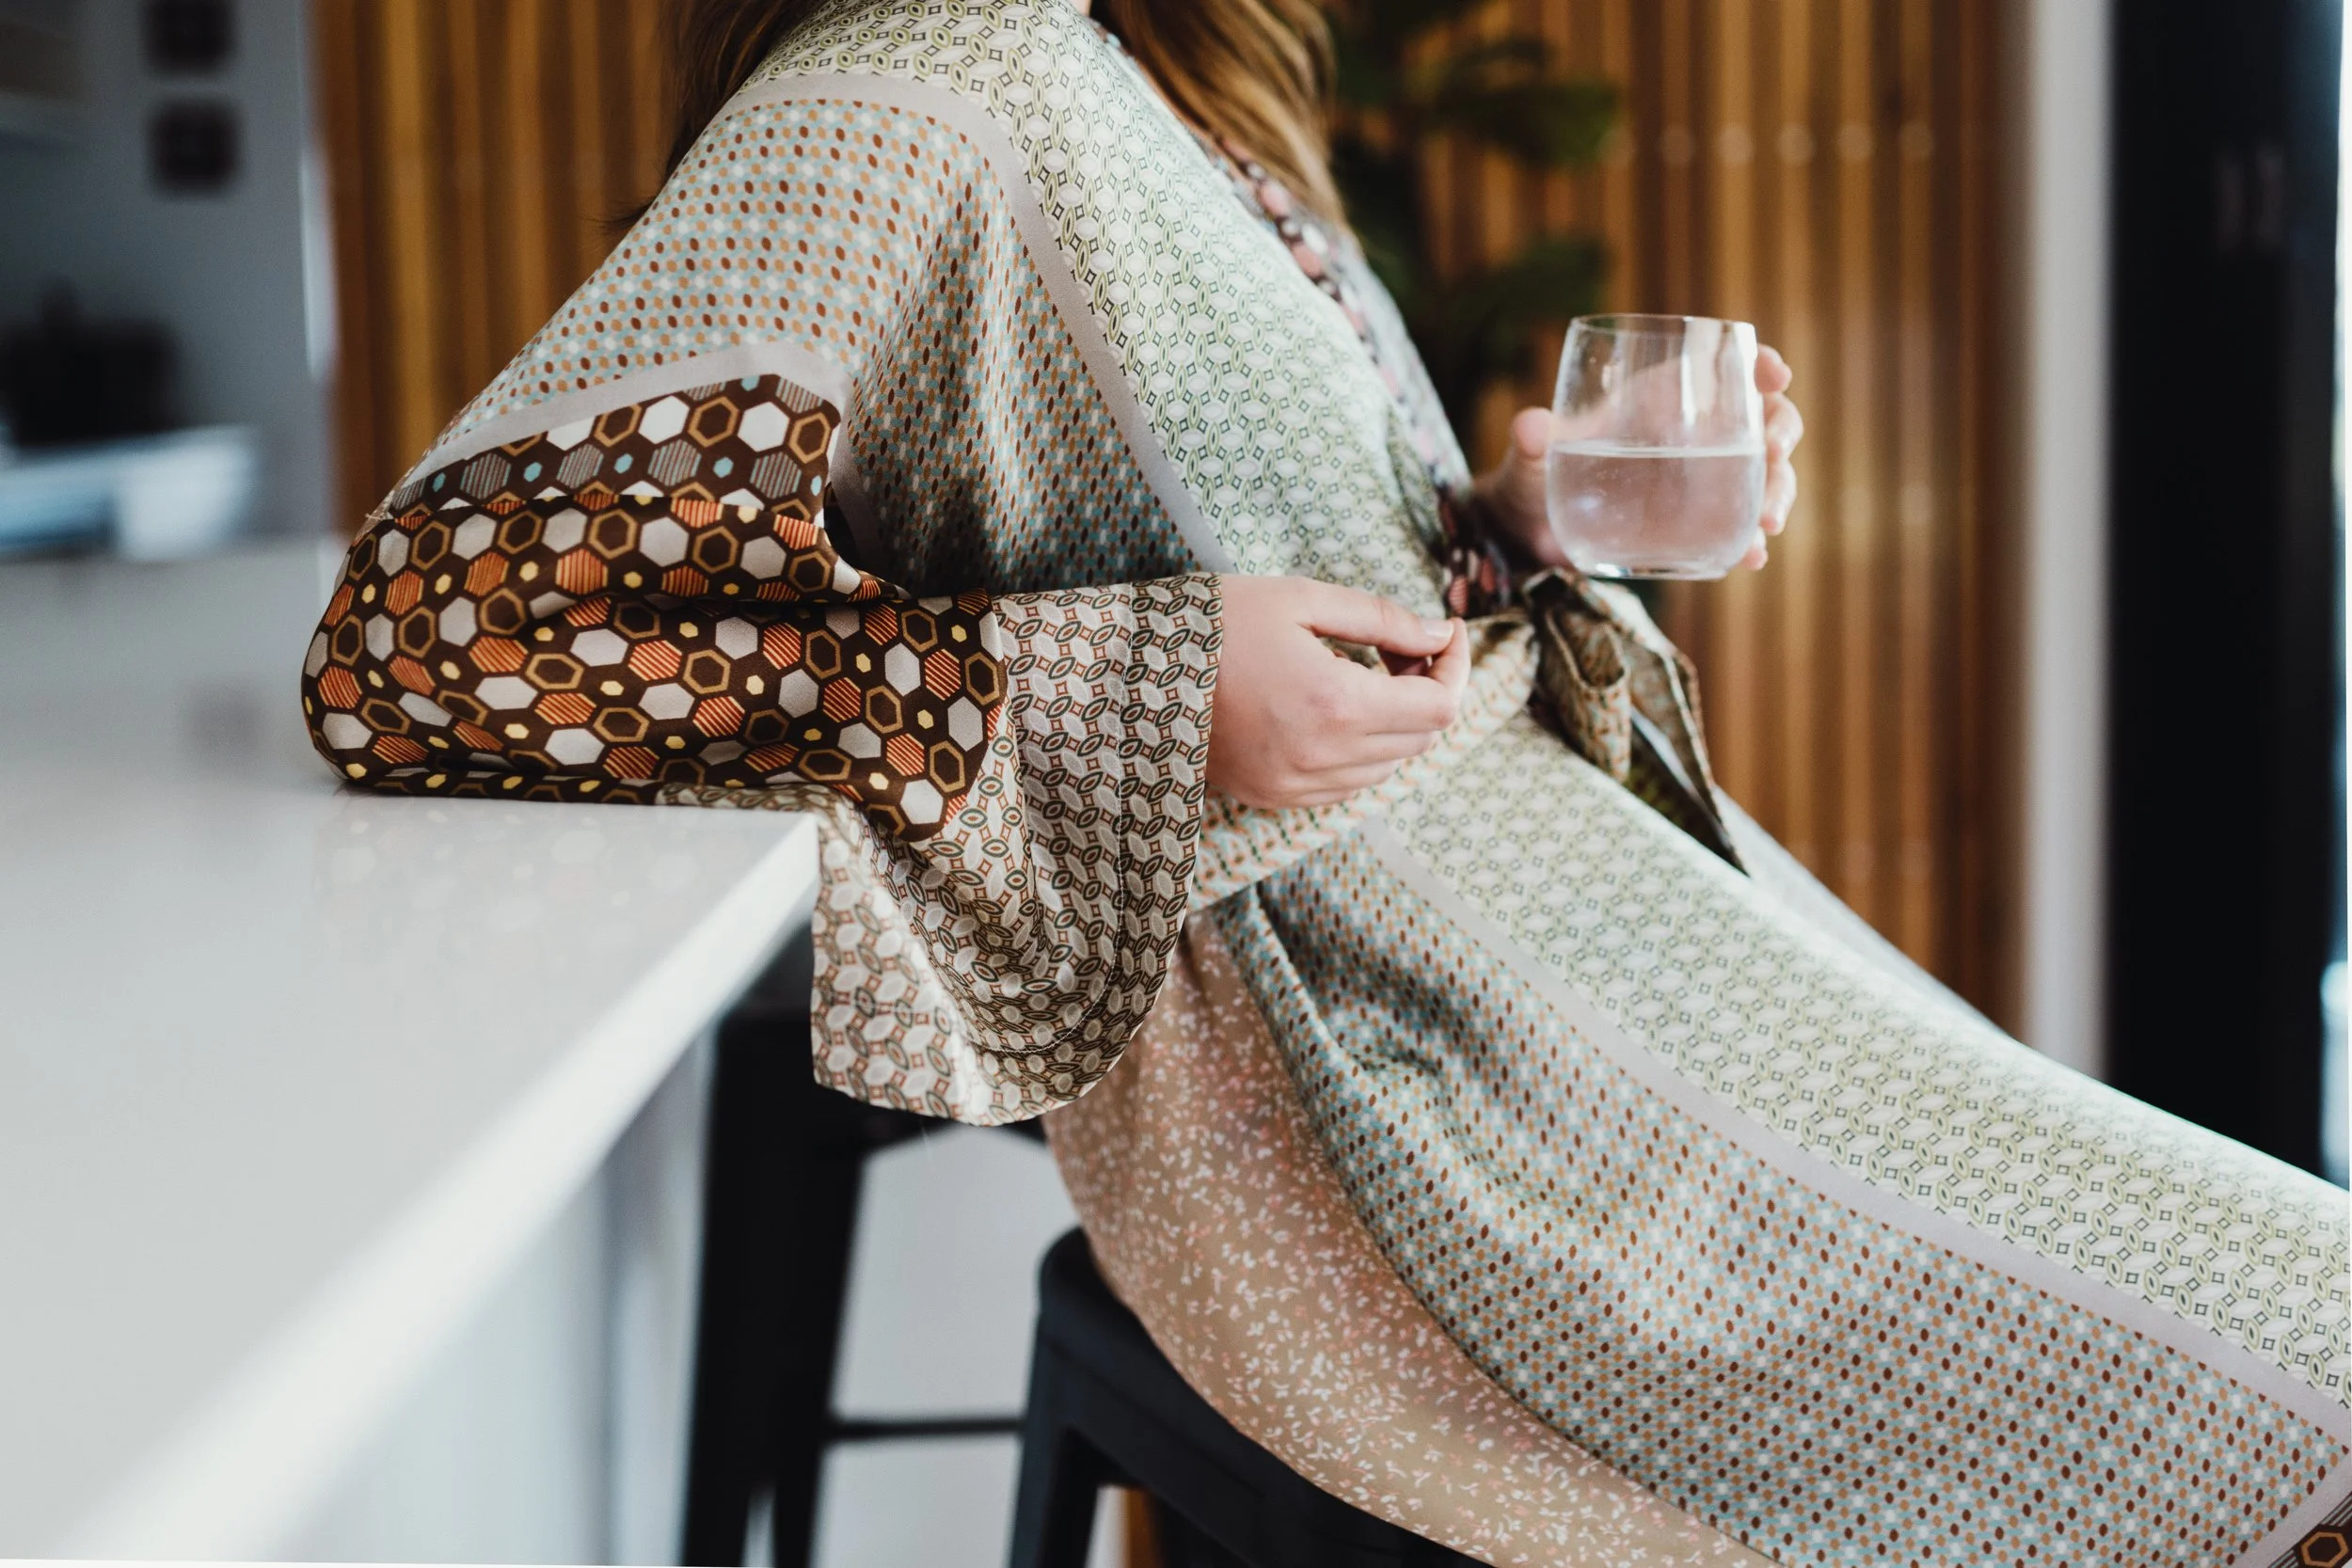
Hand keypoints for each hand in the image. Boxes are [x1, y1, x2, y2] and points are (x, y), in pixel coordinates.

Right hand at [1208, 576, 1469, 808]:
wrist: (1127, 673)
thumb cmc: (1211, 623)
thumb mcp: (1298, 599)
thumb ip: (1379, 617)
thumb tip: (1436, 633)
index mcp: (1336, 704)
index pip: (1440, 707)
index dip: (1455, 667)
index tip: (1443, 632)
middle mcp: (1323, 757)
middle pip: (1421, 739)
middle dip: (1427, 689)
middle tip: (1397, 643)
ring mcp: (1296, 785)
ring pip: (1388, 766)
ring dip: (1395, 722)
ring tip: (1362, 673)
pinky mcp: (1273, 796)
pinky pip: (1347, 785)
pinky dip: (1360, 750)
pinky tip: (1332, 709)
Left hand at [1471, 344, 1806, 570]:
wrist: (1533, 529)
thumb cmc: (1540, 471)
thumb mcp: (1535, 453)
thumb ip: (1534, 439)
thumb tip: (1530, 428)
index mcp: (1664, 398)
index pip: (1725, 368)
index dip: (1757, 365)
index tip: (1774, 374)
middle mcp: (1695, 436)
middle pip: (1763, 421)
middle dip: (1781, 433)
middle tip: (1772, 455)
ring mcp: (1702, 483)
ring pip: (1763, 478)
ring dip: (1778, 494)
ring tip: (1768, 523)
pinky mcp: (1696, 528)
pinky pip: (1738, 530)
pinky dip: (1750, 543)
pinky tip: (1752, 556)